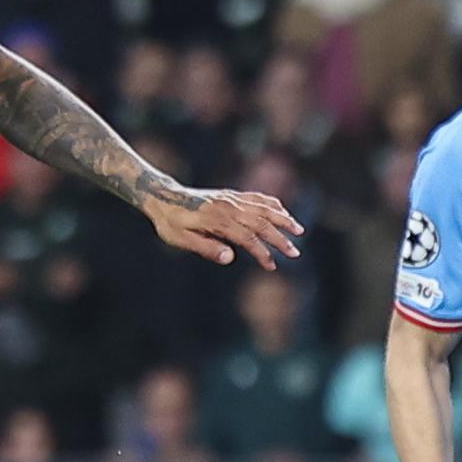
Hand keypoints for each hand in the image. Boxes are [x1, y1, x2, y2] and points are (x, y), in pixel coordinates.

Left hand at [144, 184, 303, 268]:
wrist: (163, 198)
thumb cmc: (170, 223)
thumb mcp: (181, 240)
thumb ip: (206, 248)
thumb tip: (231, 258)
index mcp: (217, 220)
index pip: (248, 238)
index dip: (262, 253)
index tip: (272, 266)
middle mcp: (228, 207)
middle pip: (261, 222)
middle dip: (280, 239)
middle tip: (295, 253)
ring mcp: (231, 199)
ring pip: (263, 208)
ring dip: (283, 219)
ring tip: (299, 230)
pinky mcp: (231, 195)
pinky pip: (256, 197)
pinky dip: (272, 204)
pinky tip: (283, 212)